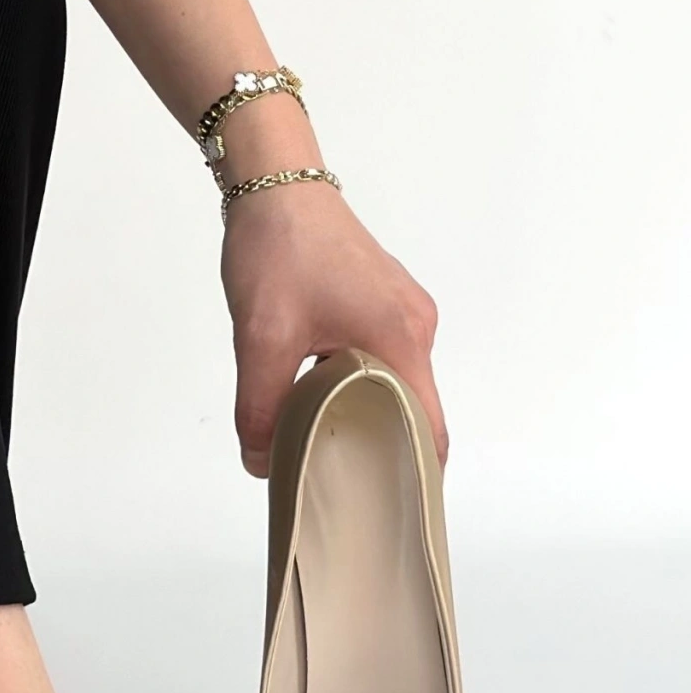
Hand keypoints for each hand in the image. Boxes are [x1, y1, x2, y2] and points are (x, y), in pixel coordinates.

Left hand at [220, 180, 446, 475]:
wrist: (275, 183)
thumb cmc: (279, 247)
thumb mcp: (263, 338)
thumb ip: (262, 408)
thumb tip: (261, 463)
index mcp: (401, 338)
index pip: (431, 428)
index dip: (417, 474)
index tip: (395, 508)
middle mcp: (415, 326)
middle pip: (414, 409)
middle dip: (384, 449)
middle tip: (347, 486)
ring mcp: (401, 312)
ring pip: (394, 384)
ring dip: (364, 414)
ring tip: (328, 447)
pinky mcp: (383, 303)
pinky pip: (381, 359)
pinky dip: (358, 385)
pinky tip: (320, 399)